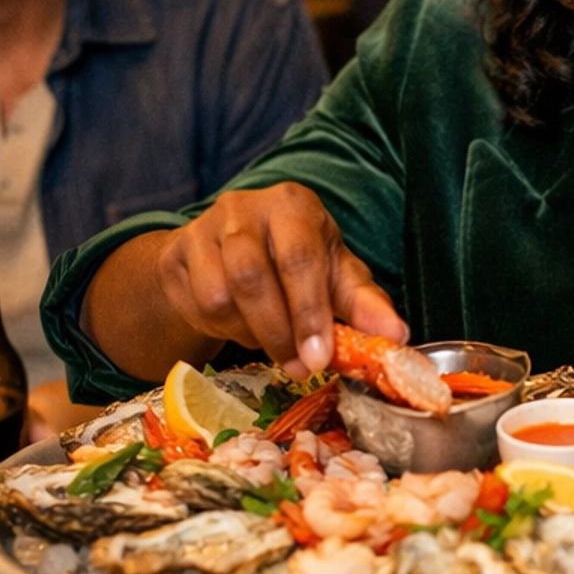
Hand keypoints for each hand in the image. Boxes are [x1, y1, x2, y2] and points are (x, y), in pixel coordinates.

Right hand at [154, 183, 406, 377]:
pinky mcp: (177, 252)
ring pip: (222, 295)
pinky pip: (198, 304)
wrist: (229, 254)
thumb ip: (364, 305)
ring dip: (252, 332)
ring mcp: (205, 228)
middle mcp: (246, 207)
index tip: (320, 357)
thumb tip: (396, 337)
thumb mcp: (335, 277)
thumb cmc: (296, 265)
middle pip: (253, 277)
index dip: (309, 312)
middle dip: (280, 333)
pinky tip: (242, 325)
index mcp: (293, 206)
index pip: (299, 258)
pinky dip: (224, 328)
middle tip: (301, 367)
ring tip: (273, 339)